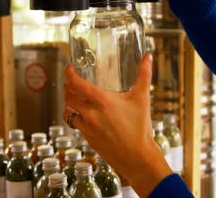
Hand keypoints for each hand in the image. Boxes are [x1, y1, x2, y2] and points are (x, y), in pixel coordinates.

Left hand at [63, 54, 171, 196]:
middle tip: (72, 82)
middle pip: (67, 96)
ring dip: (69, 103)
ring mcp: (87, 128)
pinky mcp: (88, 139)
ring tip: (74, 99)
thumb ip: (144, 75)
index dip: (69, 74)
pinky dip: (76, 117)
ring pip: (68, 111)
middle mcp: (90, 114)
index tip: (69, 69)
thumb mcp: (142, 98)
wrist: (137, 157)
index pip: (75, 83)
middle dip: (67, 87)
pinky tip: (84, 115)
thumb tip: (148, 57)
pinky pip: (75, 125)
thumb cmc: (140, 128)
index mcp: (102, 101)